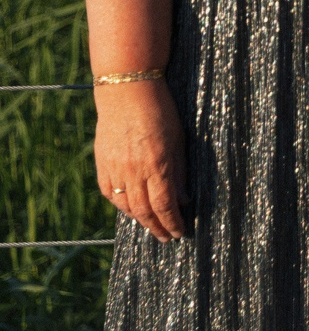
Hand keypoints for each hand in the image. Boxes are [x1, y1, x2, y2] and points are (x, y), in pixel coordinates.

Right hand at [93, 79, 187, 240]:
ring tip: (151, 226)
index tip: (180, 233)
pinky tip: (130, 209)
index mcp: (157, 164)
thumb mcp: (179, 140)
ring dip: (139, 219)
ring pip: (125, 205)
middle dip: (157, 227)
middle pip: (144, 210)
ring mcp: (115, 168)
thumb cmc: (161, 112)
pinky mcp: (102, 163)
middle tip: (167, 238)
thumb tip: (183, 201)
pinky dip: (120, 205)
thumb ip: (179, 172)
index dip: (173, 222)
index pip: (165, 205)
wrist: (127, 92)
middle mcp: (134, 170)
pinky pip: (110, 192)